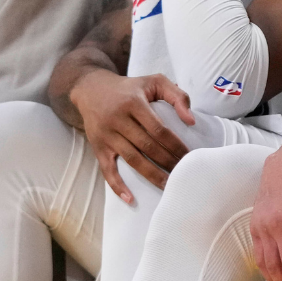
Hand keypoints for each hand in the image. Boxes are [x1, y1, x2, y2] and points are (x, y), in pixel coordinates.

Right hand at [70, 68, 194, 201]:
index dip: (176, 146)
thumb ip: (177, 95)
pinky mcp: (98, 146)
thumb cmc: (129, 87)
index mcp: (134, 103)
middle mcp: (118, 119)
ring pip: (132, 160)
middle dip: (168, 163)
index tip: (190, 157)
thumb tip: (191, 121)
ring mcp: (107, 135)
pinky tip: (130, 199)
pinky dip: (117, 185)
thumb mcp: (154, 81)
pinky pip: (107, 170)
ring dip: (152, 176)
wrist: (90, 88)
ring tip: (169, 187)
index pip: (159, 130)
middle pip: (147, 147)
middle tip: (185, 175)